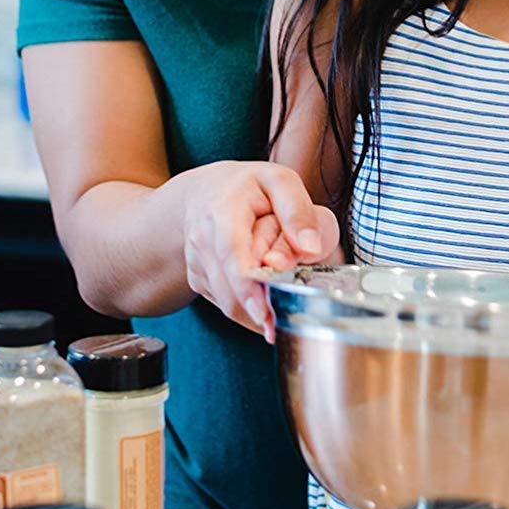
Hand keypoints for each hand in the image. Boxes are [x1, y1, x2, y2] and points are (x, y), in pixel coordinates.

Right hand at [181, 161, 339, 342]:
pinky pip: (224, 304)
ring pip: (226, 303)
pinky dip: (246, 310)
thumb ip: (297, 211)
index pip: (232, 254)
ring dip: (254, 314)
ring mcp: (197, 262)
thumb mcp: (279, 181)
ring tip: (278, 316)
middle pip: (228, 288)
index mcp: (223, 211)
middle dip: (256, 311)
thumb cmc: (248, 187)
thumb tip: (311, 248)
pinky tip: (263, 302)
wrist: (205, 192)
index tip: (265, 313)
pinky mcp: (198, 279)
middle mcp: (203, 239)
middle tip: (281, 326)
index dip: (247, 287)